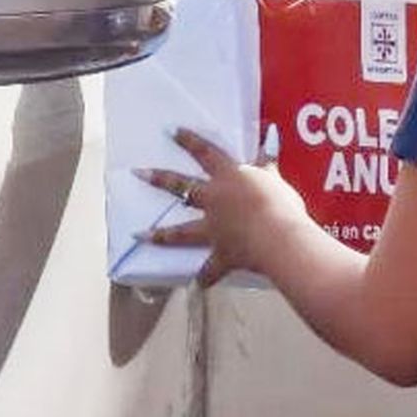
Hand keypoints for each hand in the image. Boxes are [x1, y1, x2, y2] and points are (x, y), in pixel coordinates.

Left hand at [137, 128, 312, 287]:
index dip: (189, 141)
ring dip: (159, 235)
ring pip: (181, 232)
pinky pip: (210, 270)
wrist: (278, 237)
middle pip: (181, 187)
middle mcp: (214, 201)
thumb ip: (267, 159)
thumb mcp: (274, 176)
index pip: (205, 153)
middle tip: (137, 173)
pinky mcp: (221, 254)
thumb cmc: (278, 203)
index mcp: (228, 177)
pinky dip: (205, 277)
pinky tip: (199, 284)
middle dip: (158, 179)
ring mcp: (213, 229)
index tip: (172, 132)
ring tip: (138, 235)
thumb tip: (269, 135)